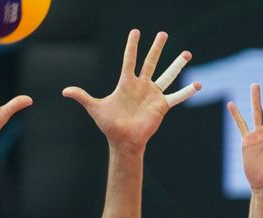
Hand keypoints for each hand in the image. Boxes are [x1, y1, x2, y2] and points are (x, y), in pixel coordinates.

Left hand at [63, 29, 199, 150]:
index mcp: (126, 83)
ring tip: (186, 54)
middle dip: (156, 48)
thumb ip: (82, 96)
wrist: (123, 140)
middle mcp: (141, 85)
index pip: (130, 60)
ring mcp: (153, 94)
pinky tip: (198, 85)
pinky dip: (187, 92)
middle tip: (162, 34)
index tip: (136, 32)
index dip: (132, 46)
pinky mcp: (162, 106)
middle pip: (151, 62)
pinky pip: (176, 97)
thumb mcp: (95, 108)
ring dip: (176, 65)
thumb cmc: (110, 125)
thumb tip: (64, 91)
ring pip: (167, 75)